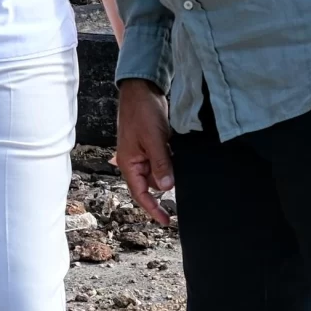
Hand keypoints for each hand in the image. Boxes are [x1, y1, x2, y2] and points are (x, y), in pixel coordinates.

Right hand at [114, 79, 175, 225]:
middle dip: (165, 185)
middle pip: (151, 184)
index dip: (152, 209)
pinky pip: (163, 160)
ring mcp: (143, 153)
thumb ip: (161, 164)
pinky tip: (179, 155)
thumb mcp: (154, 139)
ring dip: (169, 171)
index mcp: (128, 163)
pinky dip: (171, 161)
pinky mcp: (153, 145)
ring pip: (159, 172)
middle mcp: (134, 161)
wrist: (142, 89)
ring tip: (180, 162)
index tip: (166, 221)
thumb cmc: (142, 112)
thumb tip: (167, 187)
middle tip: (181, 184)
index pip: (140, 194)